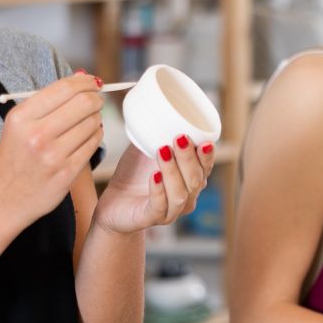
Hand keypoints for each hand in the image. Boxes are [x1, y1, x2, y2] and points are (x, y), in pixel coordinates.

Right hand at [0, 74, 104, 228]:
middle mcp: (37, 135)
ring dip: (96, 118)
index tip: (93, 82)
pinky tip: (87, 136)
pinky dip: (95, 135)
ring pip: (93, 123)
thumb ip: (48, 101)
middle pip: (84, 103)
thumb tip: (83, 78)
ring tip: (87, 121)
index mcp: (21, 117)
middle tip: (96, 99)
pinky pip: (93, 144)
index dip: (86, 82)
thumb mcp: (19, 124)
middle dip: (95, 98)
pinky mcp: (67, 172)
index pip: (65, 89)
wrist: (3, 199)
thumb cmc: (14, 156)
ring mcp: (53, 155)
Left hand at [94, 135, 215, 234]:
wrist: (114, 202)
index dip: (208, 156)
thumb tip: (159, 103)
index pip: (206, 168)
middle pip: (196, 180)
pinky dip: (159, 190)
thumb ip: (157, 133)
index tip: (205, 140)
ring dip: (173, 171)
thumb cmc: (135, 175)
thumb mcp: (147, 149)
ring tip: (162, 151)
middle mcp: (187, 197)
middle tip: (179, 138)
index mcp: (190, 179)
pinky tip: (154, 175)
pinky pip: (160, 206)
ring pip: (181, 194)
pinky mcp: (151, 219)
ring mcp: (171, 211)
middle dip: (189, 158)